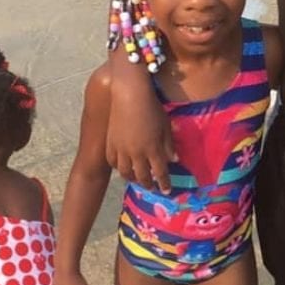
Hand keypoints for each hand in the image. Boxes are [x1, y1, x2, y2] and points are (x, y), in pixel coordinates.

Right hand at [105, 71, 176, 192]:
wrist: (129, 94)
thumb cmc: (152, 107)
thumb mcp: (165, 125)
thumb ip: (169, 144)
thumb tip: (174, 160)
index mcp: (153, 149)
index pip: (160, 173)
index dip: (164, 183)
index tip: (167, 190)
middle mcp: (137, 153)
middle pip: (142, 176)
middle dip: (149, 185)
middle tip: (153, 188)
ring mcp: (121, 149)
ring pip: (126, 173)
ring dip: (133, 179)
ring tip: (138, 180)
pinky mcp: (110, 143)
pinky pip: (113, 162)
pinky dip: (119, 168)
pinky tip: (123, 168)